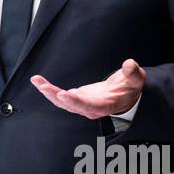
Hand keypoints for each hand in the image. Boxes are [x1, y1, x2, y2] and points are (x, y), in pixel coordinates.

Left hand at [30, 59, 146, 119]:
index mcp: (106, 105)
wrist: (125, 96)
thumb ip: (133, 73)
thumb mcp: (136, 79)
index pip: (90, 106)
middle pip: (72, 105)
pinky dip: (50, 90)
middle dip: (56, 96)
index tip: (64, 94)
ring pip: (63, 103)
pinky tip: (39, 81)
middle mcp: (91, 109)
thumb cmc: (130, 88)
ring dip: (49, 93)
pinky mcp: (76, 100)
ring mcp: (82, 105)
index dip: (77, 101)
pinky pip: (61, 97)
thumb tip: (129, 64)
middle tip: (43, 86)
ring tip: (37, 81)